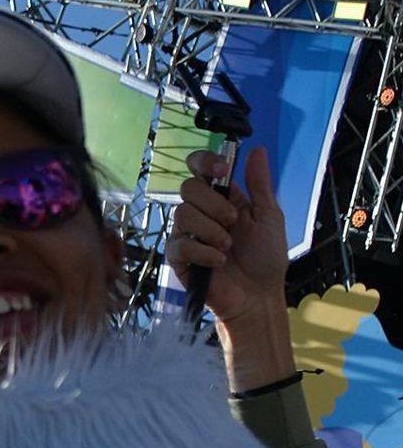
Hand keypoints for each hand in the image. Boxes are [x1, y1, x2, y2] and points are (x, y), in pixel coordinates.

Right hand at [172, 145, 297, 388]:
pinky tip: (218, 262)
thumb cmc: (266, 259)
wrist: (258, 297)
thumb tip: (257, 149)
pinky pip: (180, 244)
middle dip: (213, 204)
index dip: (205, 163)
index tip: (222, 170)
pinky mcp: (178, 258)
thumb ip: (259, 184)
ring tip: (227, 247)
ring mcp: (186, 235)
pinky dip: (203, 252)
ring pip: (182, 213)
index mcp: (221, 198)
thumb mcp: (268, 217)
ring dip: (211, 230)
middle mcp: (200, 212)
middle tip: (233, 222)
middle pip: (187, 187)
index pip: (199, 169)